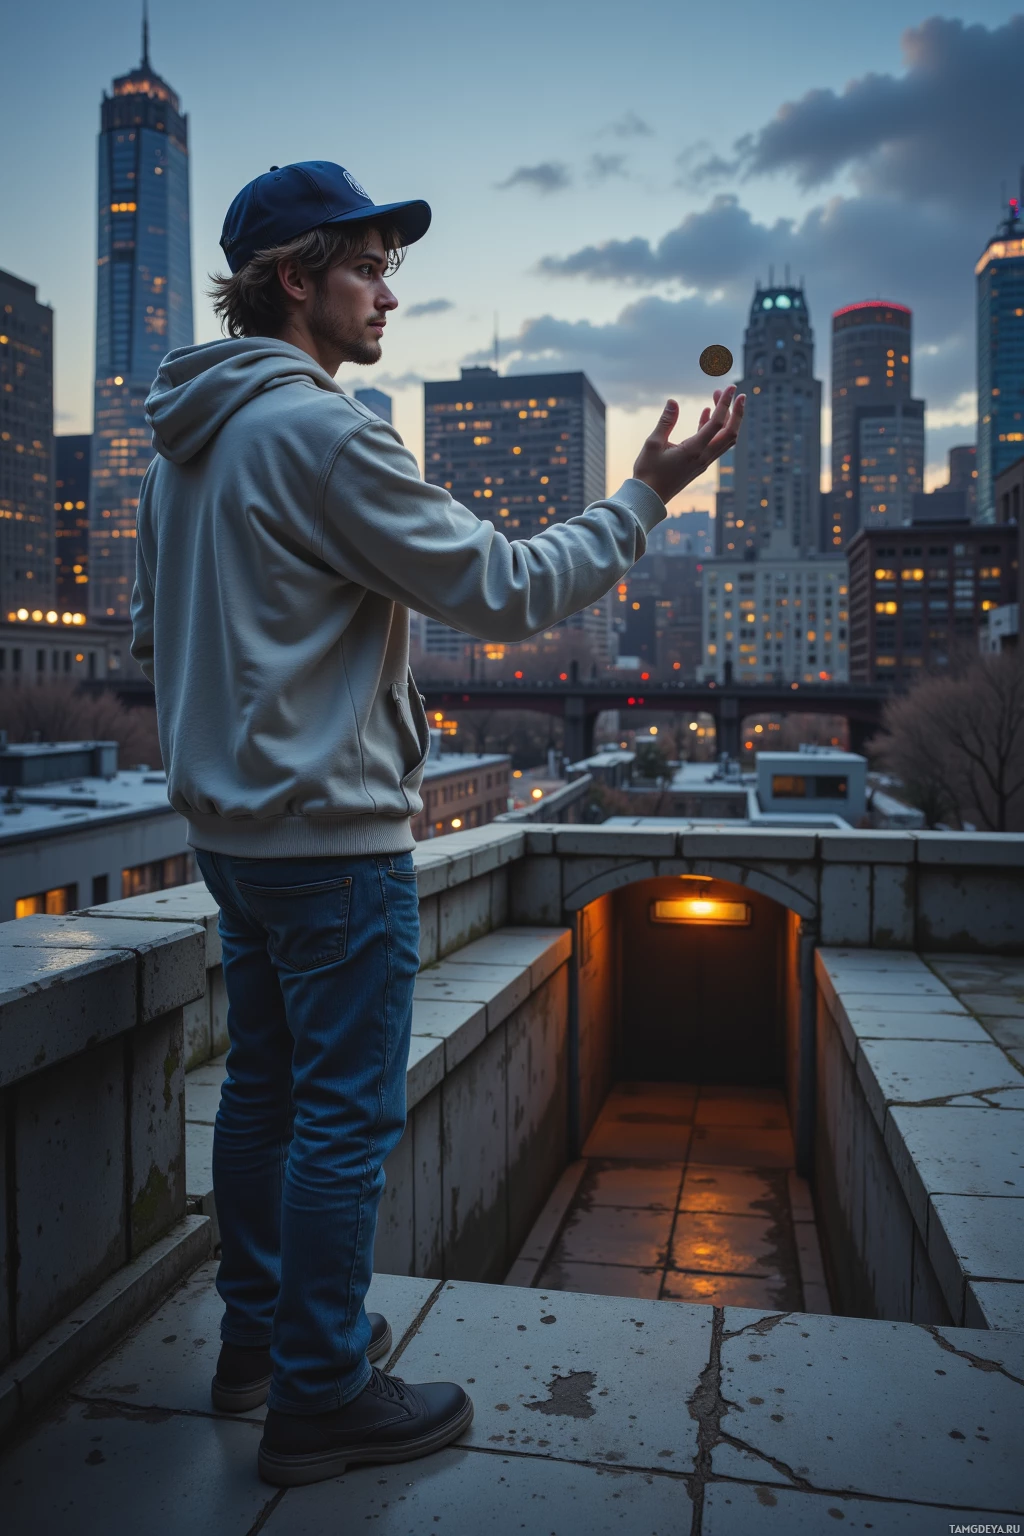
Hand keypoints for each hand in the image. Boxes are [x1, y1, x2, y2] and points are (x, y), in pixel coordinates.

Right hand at [632, 387, 744, 505]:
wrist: (649, 497)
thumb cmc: (648, 472)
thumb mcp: (653, 444)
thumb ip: (666, 422)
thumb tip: (673, 401)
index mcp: (694, 450)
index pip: (718, 423)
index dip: (726, 404)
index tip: (730, 388)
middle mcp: (704, 457)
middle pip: (731, 433)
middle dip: (736, 411)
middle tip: (734, 392)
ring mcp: (704, 462)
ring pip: (726, 439)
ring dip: (727, 419)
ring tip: (716, 398)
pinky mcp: (699, 464)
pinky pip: (715, 444)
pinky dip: (715, 428)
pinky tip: (705, 414)